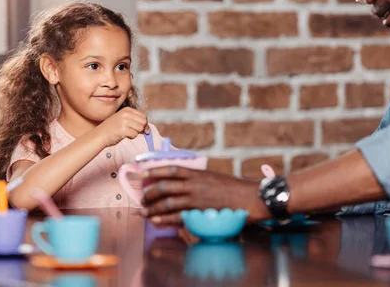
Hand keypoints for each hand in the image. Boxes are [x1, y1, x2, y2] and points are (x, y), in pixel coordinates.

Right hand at [96, 107, 147, 146]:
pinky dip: (131, 137)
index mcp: (127, 110)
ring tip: (127, 133)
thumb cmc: (112, 129)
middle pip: (144, 122)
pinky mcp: (123, 129)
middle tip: (134, 132)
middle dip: (141, 129)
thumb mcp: (123, 119)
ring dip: (135, 133)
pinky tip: (123, 135)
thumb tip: (148, 129)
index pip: (143, 116)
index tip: (143, 130)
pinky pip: (135, 135)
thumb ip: (134, 121)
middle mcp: (126, 114)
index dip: (145, 124)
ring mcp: (124, 121)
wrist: (100, 135)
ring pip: (140, 128)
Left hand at [140, 166, 269, 224]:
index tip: (139, 173)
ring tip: (143, 212)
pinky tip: (155, 220)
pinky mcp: (200, 213)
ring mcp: (196, 199)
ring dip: (152, 208)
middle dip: (149, 193)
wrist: (250, 198)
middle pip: (164, 186)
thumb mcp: (212, 177)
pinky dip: (163, 219)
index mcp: (197, 173)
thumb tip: (180, 181)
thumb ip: (196, 179)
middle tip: (141, 198)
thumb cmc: (232, 188)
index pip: (169, 169)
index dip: (152, 170)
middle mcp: (194, 184)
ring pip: (167, 202)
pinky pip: (176, 216)